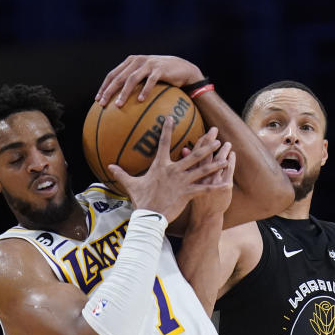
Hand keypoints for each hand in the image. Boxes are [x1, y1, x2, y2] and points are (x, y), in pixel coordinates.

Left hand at [96, 54, 202, 106]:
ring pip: (132, 79)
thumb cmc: (161, 76)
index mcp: (130, 62)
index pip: (112, 74)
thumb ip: (133, 82)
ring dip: (124, 93)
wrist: (182, 69)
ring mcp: (149, 64)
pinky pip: (150, 81)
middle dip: (109, 91)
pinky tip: (140, 100)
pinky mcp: (160, 69)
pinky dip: (145, 90)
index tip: (97, 100)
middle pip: (119, 77)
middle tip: (102, 104)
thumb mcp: (145, 76)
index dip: (104, 86)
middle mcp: (137, 61)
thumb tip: (119, 101)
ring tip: (118, 105)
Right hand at [108, 117, 227, 222]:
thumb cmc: (141, 200)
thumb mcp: (131, 185)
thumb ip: (122, 174)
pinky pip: (204, 189)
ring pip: (202, 169)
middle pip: (193, 154)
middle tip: (216, 135)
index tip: (170, 117)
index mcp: (161, 166)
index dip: (166, 129)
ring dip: (215, 162)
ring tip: (226, 155)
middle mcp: (174, 171)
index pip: (163, 143)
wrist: (148, 216)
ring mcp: (182, 182)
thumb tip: (109, 166)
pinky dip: (216, 187)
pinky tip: (226, 184)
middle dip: (206, 144)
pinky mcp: (187, 193)